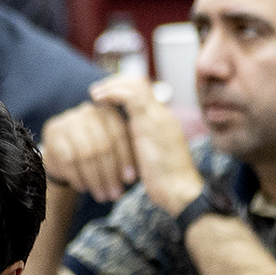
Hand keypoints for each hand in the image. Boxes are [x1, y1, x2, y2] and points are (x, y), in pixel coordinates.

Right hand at [40, 99, 140, 204]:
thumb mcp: (117, 147)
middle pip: (102, 146)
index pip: (119, 135)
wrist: (65, 154)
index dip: (125, 159)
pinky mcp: (53, 131)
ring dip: (95, 180)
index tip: (131, 181)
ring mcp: (69, 120)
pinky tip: (84, 188)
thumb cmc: (100, 154)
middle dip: (110, 174)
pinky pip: (68, 159)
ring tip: (103, 196)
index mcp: (109, 112)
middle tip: (116, 195)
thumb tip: (155, 170)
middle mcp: (89, 111)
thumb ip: (132, 148)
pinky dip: (78, 177)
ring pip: (85, 154)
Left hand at [88, 74, 205, 214]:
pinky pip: (130, 97)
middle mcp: (163, 115)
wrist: (180, 192)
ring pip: (136, 85)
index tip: (105, 96)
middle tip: (97, 91)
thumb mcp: (152, 159)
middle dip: (116, 82)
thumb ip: (141, 146)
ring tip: (95, 94)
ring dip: (112, 86)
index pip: (145, 93)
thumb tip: (125, 145)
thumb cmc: (165, 182)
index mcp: (164, 122)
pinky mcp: (150, 124)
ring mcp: (158, 117)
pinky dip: (112, 94)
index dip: (123, 89)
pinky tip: (99, 101)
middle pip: (141, 83)